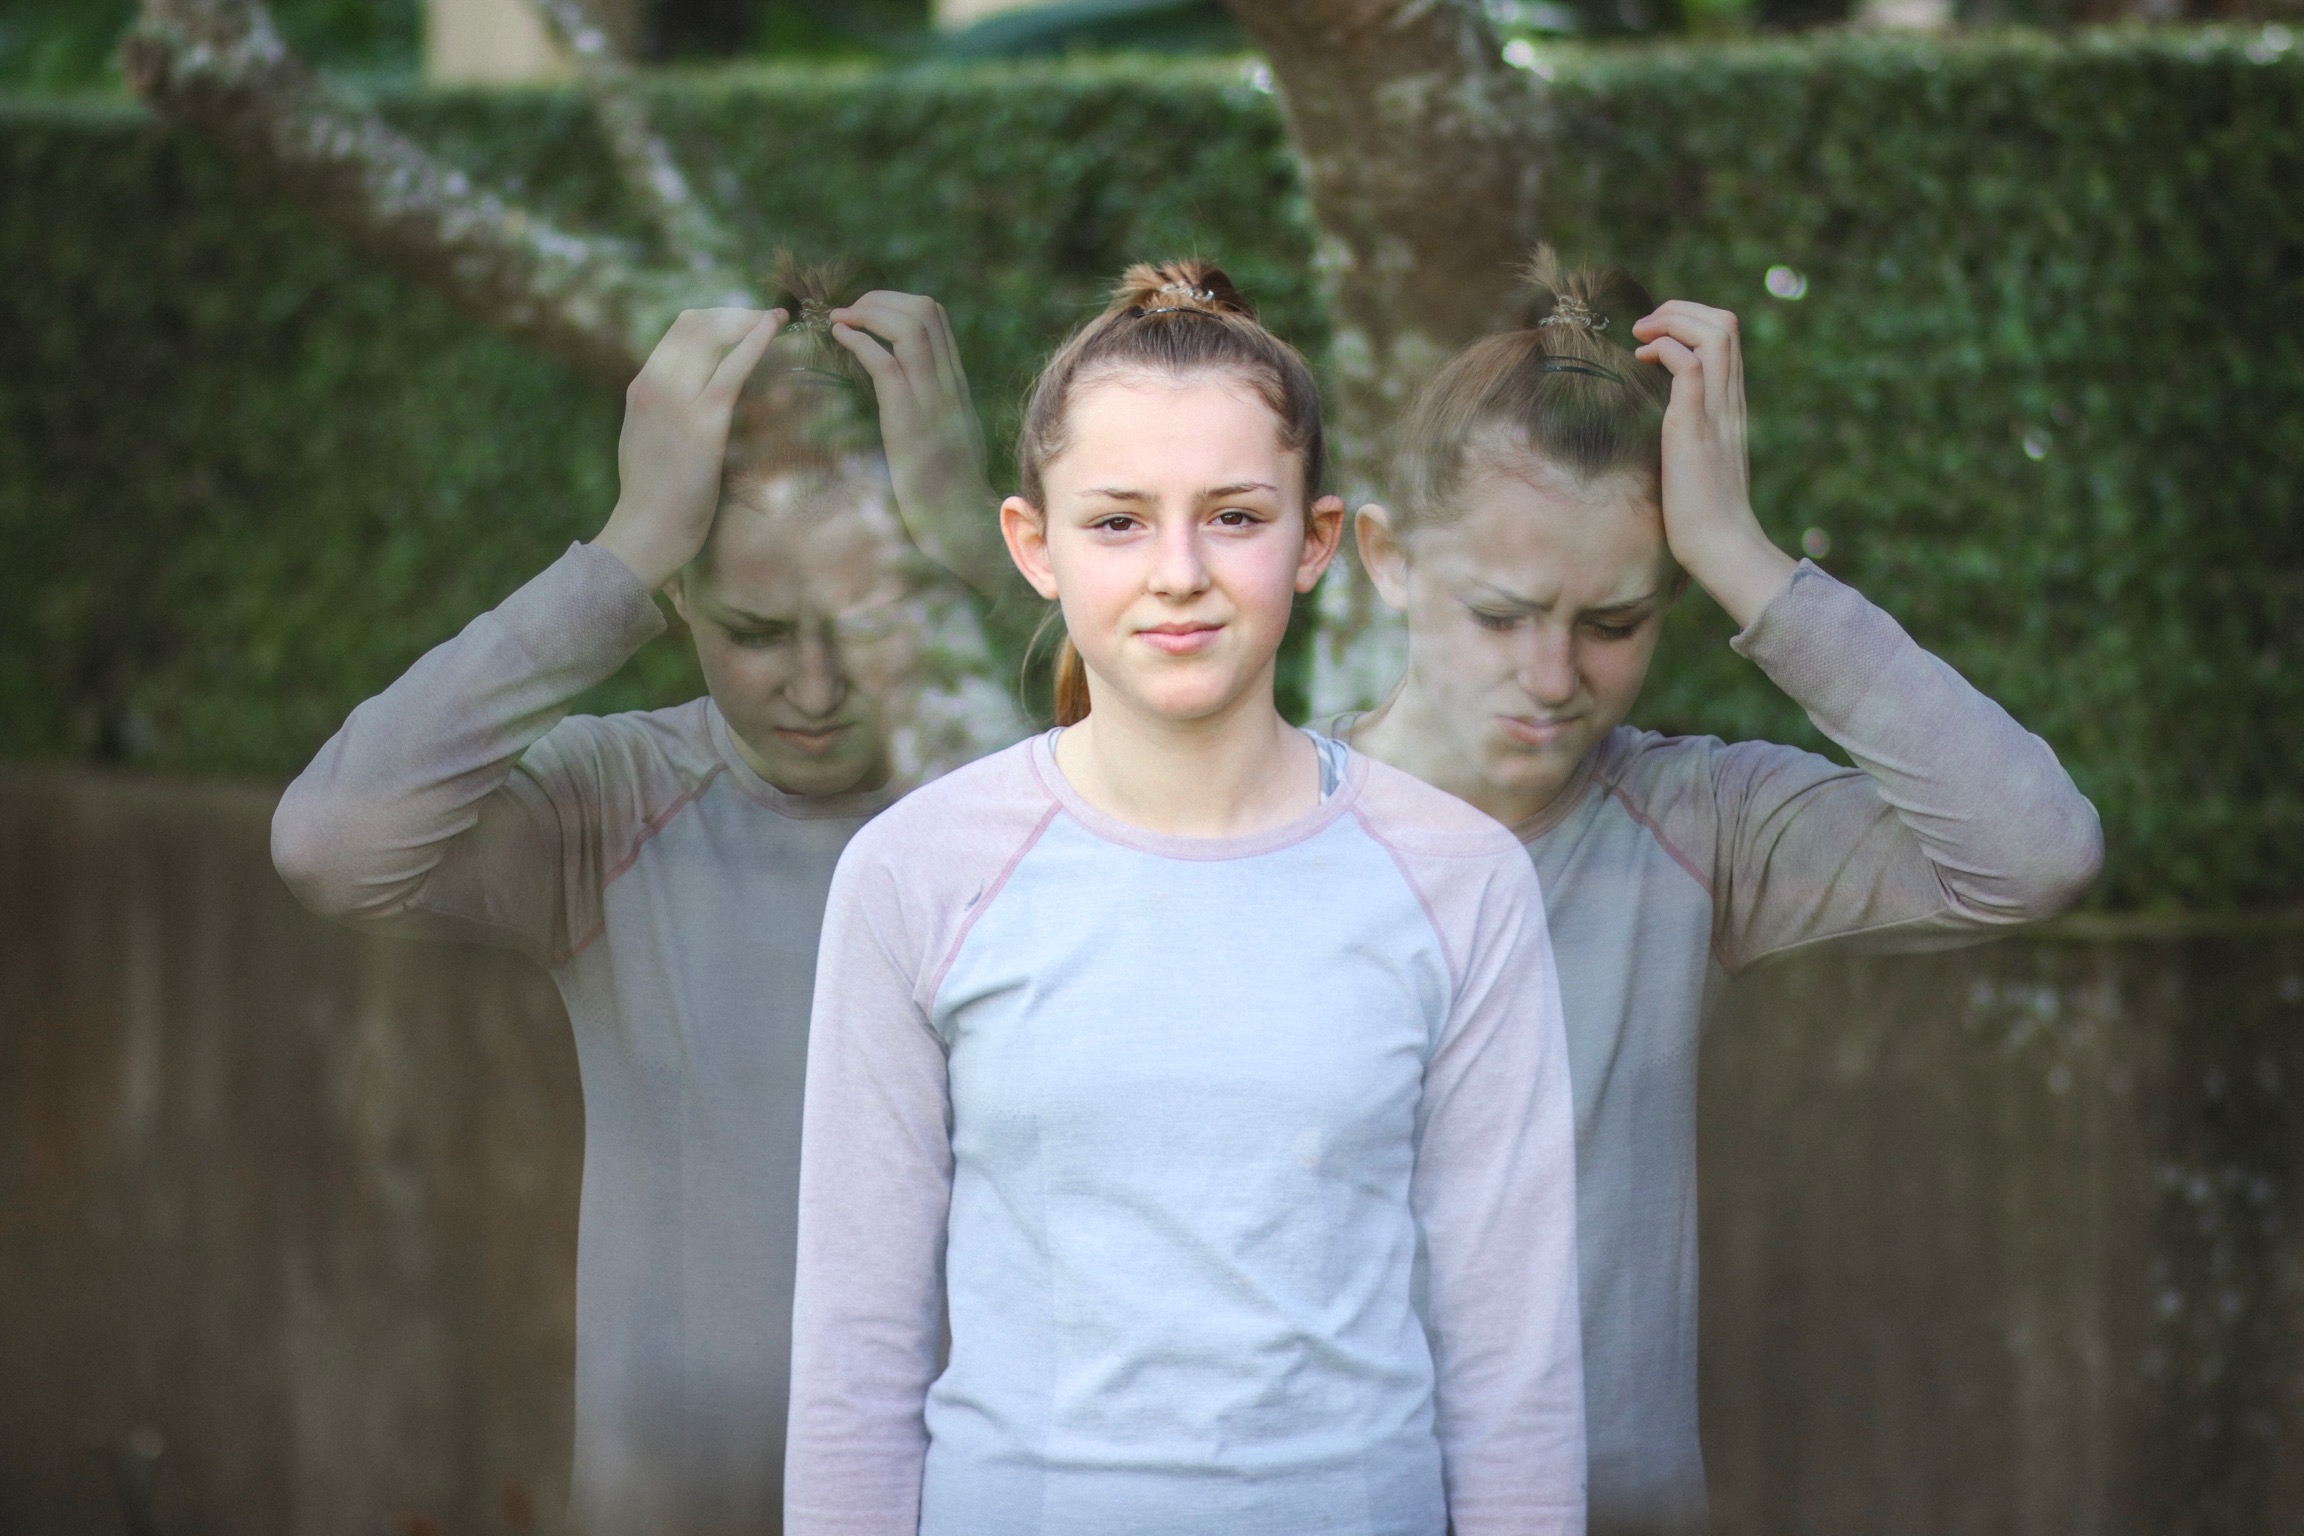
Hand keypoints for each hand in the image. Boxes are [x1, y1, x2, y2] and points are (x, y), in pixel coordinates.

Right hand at [593, 307, 784, 590]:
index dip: (717, 319)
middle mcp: (655, 384)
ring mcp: (676, 400)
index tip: (743, 323)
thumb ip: (663, 415)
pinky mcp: (703, 421)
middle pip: (696, 323)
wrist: (645, 530)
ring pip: (712, 335)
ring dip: (749, 321)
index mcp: (642, 387)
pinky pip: (732, 368)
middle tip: (767, 318)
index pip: (679, 332)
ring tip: (778, 319)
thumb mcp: (648, 442)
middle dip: (735, 314)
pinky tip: (773, 330)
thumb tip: (688, 404)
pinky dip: (755, 341)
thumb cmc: (653, 498)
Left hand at [830, 292, 1011, 596]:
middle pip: (923, 311)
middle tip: (848, 312)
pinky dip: (859, 342)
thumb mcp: (944, 430)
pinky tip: (839, 338)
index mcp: (953, 380)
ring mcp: (930, 397)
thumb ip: (931, 400)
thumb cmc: (945, 481)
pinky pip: (885, 363)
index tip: (866, 312)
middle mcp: (946, 381)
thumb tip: (904, 382)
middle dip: (880, 299)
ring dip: (868, 314)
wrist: (957, 517)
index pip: (935, 317)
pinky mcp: (908, 417)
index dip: (896, 302)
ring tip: (840, 320)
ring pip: (908, 328)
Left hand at [1631, 300, 1795, 629]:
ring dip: (1673, 321)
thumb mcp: (1695, 461)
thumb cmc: (1702, 514)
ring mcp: (1717, 410)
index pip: (1727, 339)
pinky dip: (1666, 350)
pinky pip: (1691, 367)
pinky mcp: (1695, 426)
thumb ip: (1688, 432)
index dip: (1692, 322)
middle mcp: (1731, 400)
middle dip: (1680, 310)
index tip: (1657, 337)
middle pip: (1725, 323)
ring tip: (1641, 335)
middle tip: (1645, 327)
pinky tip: (1642, 360)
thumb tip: (1662, 424)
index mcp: (1732, 406)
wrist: (1721, 546)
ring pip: (1714, 333)